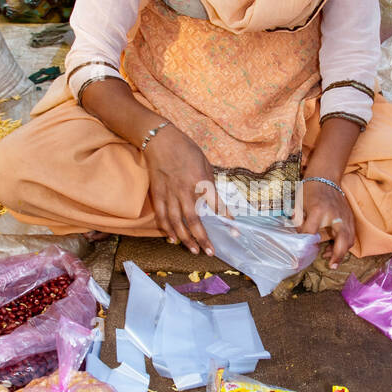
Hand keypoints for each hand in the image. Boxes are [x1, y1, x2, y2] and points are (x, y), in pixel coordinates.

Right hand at [143, 125, 219, 254]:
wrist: (160, 140)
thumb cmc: (186, 150)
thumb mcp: (205, 164)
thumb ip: (209, 184)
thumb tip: (215, 202)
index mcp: (200, 181)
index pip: (215, 204)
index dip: (225, 218)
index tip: (233, 230)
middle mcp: (185, 190)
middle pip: (193, 220)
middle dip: (202, 238)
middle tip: (210, 251)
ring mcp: (169, 193)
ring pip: (176, 222)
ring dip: (186, 239)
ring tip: (194, 250)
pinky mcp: (157, 194)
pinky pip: (161, 216)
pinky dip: (167, 229)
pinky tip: (173, 239)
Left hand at [294, 179, 354, 267]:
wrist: (326, 177)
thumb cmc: (310, 190)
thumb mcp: (299, 204)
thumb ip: (299, 222)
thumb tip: (299, 238)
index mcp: (319, 210)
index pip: (311, 232)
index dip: (304, 240)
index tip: (301, 244)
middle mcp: (335, 215)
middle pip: (342, 239)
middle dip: (337, 254)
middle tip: (331, 265)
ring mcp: (345, 216)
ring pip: (349, 239)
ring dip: (342, 251)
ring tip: (331, 259)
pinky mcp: (350, 217)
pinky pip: (351, 234)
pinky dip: (345, 244)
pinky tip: (335, 247)